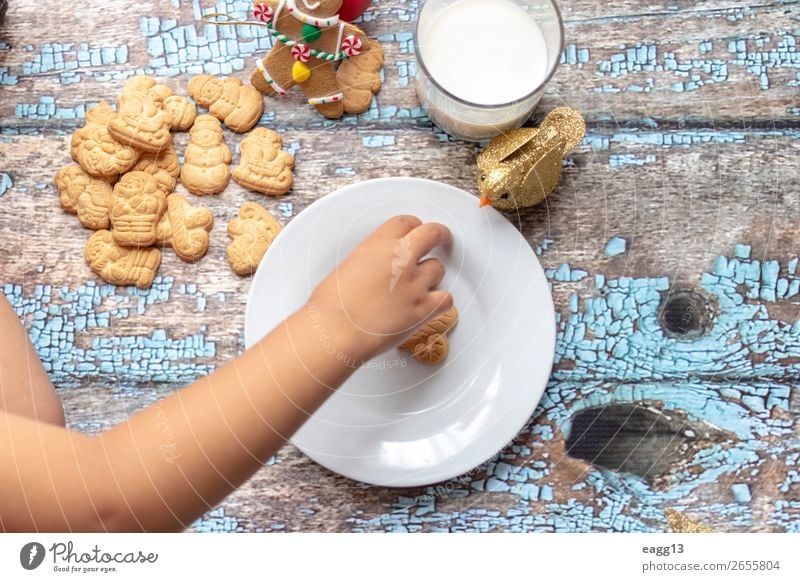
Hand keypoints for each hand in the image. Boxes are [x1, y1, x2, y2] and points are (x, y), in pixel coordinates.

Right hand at [305, 215, 452, 363]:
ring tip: (420, 286)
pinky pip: (446, 299)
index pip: (406, 222)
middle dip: (440, 235)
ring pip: (438, 269)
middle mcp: (400, 259)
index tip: (417, 231)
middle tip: (442, 238)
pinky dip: (441, 302)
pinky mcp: (423, 309)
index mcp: (378, 245)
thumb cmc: (332, 306)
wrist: (335, 332)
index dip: (414, 226)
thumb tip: (379, 268)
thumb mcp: (348, 267)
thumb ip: (371, 260)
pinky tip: (432, 304)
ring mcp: (414, 284)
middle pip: (432, 234)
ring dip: (432, 275)